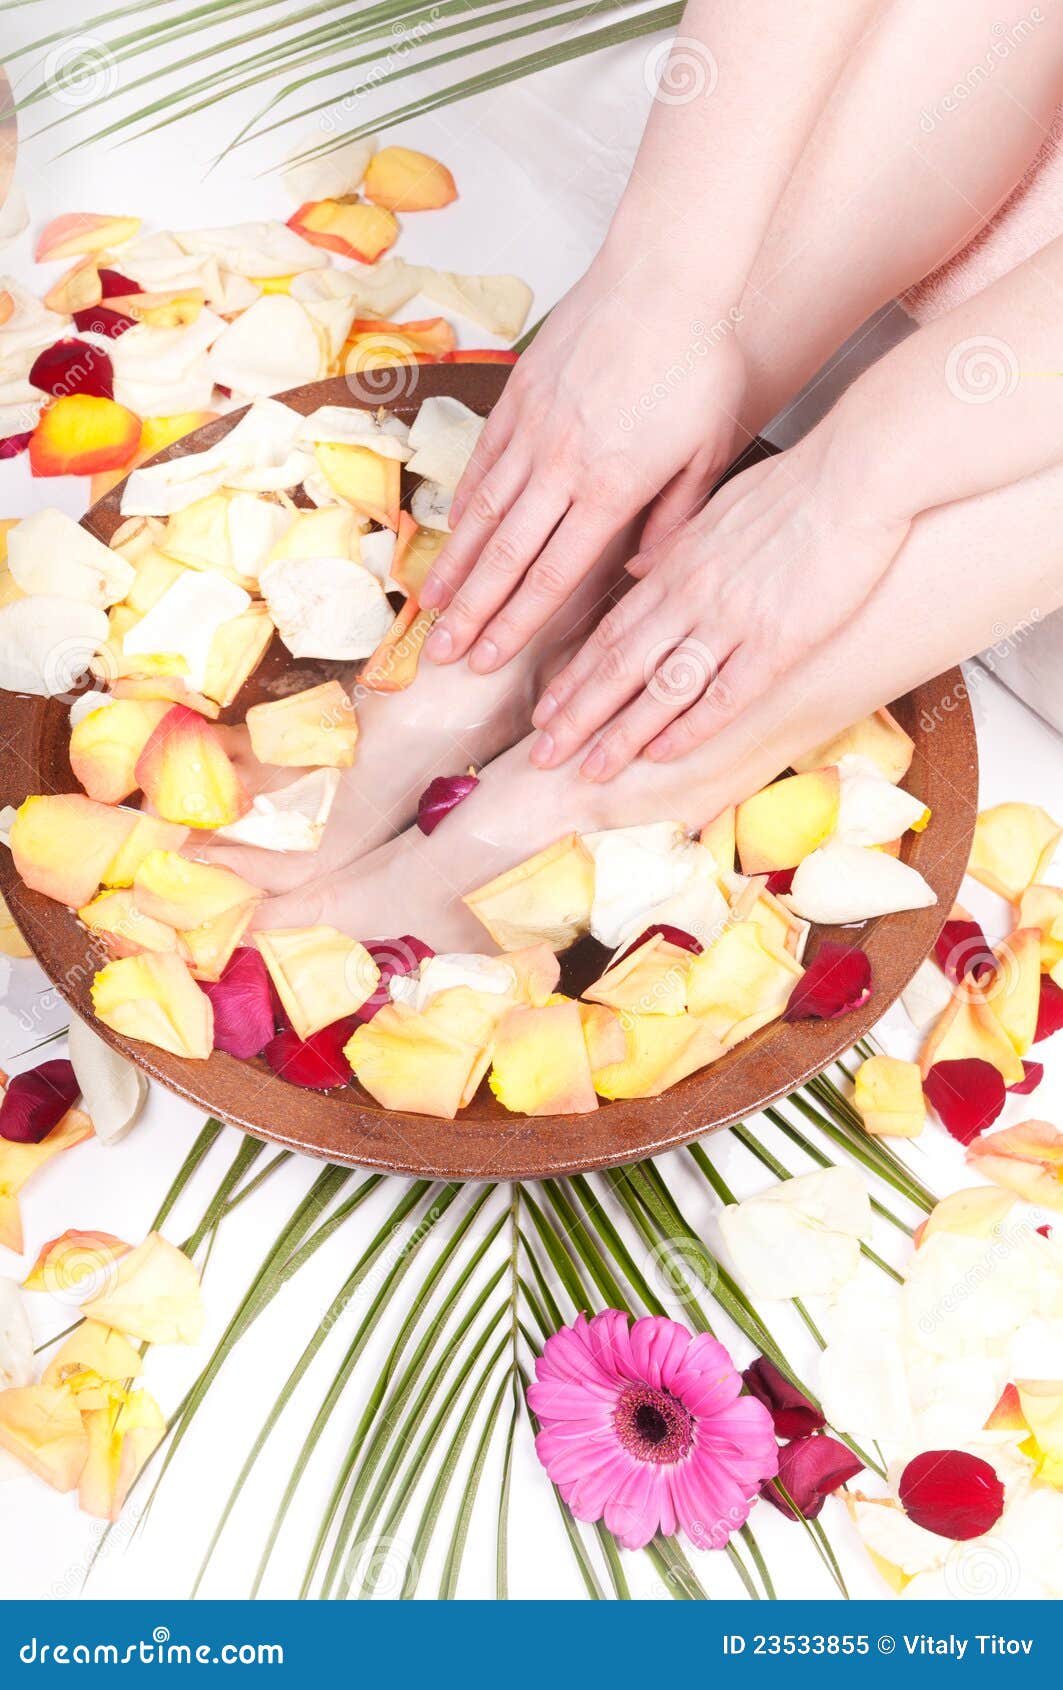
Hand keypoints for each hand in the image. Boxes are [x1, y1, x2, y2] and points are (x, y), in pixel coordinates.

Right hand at [420, 264, 747, 673]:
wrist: (666, 273)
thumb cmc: (699, 361)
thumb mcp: (708, 451)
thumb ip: (675, 518)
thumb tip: (644, 573)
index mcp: (612, 489)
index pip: (553, 576)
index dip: (515, 625)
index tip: (486, 659)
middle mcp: (562, 466)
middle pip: (505, 557)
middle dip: (470, 613)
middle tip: (441, 652)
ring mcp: (533, 429)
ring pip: (482, 513)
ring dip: (453, 567)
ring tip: (428, 607)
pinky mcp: (519, 396)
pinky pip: (482, 462)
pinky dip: (461, 504)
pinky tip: (448, 534)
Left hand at [530, 435, 910, 780]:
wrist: (856, 474)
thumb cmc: (794, 487)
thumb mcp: (716, 508)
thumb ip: (674, 546)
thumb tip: (639, 568)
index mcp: (676, 565)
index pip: (611, 631)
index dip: (574, 676)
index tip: (543, 710)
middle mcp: (692, 596)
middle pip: (621, 665)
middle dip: (577, 715)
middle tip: (543, 753)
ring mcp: (733, 620)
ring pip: (662, 687)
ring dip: (622, 734)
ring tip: (590, 770)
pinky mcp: (779, 641)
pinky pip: (724, 693)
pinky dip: (690, 727)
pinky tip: (662, 754)